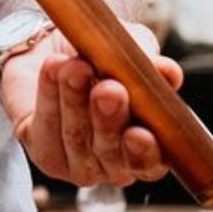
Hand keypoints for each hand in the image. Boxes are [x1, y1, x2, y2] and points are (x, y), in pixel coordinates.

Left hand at [0, 22, 183, 186]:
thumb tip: (168, 73)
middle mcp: (114, 163)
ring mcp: (78, 163)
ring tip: (75, 68)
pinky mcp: (45, 152)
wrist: (53, 48)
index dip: (146, 153)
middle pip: (111, 153)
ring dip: (76, 100)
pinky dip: (50, 94)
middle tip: (108, 90)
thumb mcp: (134, 52)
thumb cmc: (104, 58)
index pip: (152, 163)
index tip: (139, 133)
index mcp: (147, 146)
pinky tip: (53, 68)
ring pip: (77, 138)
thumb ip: (151, 64)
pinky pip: (46, 127)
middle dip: (109, 120)